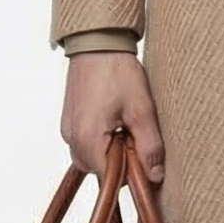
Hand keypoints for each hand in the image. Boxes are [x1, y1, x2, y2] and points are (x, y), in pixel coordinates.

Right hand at [61, 52, 165, 182]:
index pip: (108, 178)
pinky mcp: (69, 122)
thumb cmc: (117, 72)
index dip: (130, 172)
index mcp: (88, 139)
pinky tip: (115, 120)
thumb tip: (155, 176)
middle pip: (99, 170)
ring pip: (92, 157)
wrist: (97, 43)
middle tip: (135, 133)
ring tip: (125, 124)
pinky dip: (102, 139)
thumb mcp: (142, 111)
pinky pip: (86, 143)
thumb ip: (149, 148)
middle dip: (120, 160)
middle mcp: (72, 138)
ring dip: (111, 150)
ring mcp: (68, 130)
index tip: (143, 153)